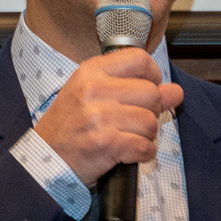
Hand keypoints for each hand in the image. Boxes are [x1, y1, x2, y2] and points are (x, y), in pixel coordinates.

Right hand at [32, 48, 183, 185]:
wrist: (44, 161)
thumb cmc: (68, 128)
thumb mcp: (91, 96)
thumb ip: (133, 89)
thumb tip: (175, 91)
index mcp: (90, 72)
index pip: (139, 59)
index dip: (153, 76)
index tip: (147, 90)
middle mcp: (94, 90)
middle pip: (151, 93)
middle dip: (150, 112)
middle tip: (131, 122)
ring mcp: (99, 117)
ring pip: (150, 122)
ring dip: (145, 136)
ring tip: (126, 138)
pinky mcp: (106, 143)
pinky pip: (145, 146)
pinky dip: (142, 154)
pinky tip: (127, 153)